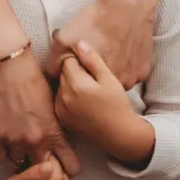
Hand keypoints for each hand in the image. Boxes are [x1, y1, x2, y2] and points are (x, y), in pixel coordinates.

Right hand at [0, 49, 79, 176]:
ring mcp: (13, 140)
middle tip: (37, 156)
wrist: (8, 62)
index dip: (67, 167)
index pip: (71, 167)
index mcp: (54, 132)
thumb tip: (61, 141)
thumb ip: (57, 125)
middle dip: (42, 166)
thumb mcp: (54, 102)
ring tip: (18, 143)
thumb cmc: (33, 76)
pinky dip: (2, 153)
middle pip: (43, 172)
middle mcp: (35, 141)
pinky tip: (4, 142)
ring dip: (19, 155)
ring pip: (18, 163)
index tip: (62, 163)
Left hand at [49, 0, 156, 88]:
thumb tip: (53, 74)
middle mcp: (109, 87)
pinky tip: (122, 51)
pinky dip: (126, 68)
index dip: (75, 71)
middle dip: (91, 76)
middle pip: (96, 89)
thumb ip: (54, 62)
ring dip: (111, 73)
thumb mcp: (63, 38)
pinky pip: (130, 76)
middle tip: (95, 51)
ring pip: (114, 83)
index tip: (78, 58)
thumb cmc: (95, 21)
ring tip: (109, 50)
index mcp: (90, 83)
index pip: (77, 87)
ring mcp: (129, 82)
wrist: (128, 6)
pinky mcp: (142, 73)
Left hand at [54, 43, 154, 167]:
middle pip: (63, 73)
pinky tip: (83, 101)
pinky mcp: (62, 119)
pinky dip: (68, 97)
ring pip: (61, 86)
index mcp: (76, 84)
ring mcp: (61, 110)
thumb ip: (92, 60)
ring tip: (88, 91)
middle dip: (74, 72)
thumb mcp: (109, 79)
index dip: (80, 61)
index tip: (90, 67)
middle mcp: (64, 97)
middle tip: (91, 79)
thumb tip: (79, 44)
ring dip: (70, 84)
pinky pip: (60, 99)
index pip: (68, 61)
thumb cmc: (118, 106)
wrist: (120, 136)